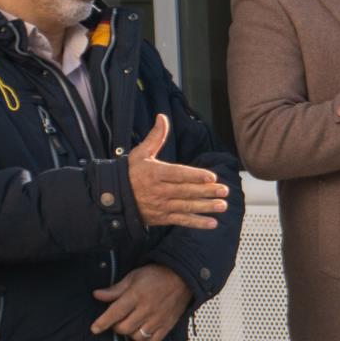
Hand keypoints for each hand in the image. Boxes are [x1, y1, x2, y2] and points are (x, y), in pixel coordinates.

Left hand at [91, 263, 192, 340]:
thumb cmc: (156, 275)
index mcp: (136, 295)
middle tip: (117, 320)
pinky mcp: (167, 325)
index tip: (94, 329)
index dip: (103, 322)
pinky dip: (144, 339)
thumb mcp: (133, 277)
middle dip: (116, 326)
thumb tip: (97, 295)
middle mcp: (147, 309)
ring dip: (130, 332)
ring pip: (137, 336)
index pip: (115, 312)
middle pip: (124, 328)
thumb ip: (115, 289)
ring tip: (130, 324)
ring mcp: (158, 319)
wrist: (183, 278)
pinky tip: (142, 331)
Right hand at [126, 114, 229, 229]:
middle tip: (224, 191)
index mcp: (155, 173)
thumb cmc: (130, 172)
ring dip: (206, 207)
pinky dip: (197, 223)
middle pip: (186, 191)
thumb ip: (156, 137)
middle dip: (207, 191)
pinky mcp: (162, 218)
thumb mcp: (140, 153)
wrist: (114, 196)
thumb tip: (162, 117)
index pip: (178, 174)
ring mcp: (161, 205)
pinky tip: (213, 223)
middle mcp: (159, 190)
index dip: (195, 175)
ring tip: (222, 205)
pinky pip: (182, 220)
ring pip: (186, 206)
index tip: (212, 176)